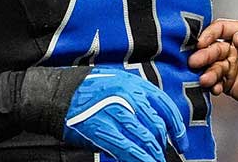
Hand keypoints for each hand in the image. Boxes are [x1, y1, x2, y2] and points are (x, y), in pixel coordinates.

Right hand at [61, 67, 189, 161]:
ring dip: (154, 155)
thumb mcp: (116, 83)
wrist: (57, 93)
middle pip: (157, 125)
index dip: (177, 127)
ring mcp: (117, 112)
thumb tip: (150, 123)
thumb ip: (135, 99)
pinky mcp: (104, 129)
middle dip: (163, 145)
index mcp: (135, 84)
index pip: (166, 106)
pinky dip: (140, 159)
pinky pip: (128, 148)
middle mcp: (130, 96)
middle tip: (164, 156)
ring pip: (146, 138)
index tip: (181, 141)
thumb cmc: (85, 89)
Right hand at [189, 19, 237, 111]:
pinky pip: (215, 81)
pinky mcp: (227, 82)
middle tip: (194, 62)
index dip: (209, 34)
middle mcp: (234, 46)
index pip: (222, 28)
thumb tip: (236, 37)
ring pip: (212, 66)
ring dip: (207, 72)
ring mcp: (229, 64)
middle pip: (213, 47)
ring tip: (205, 81)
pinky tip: (215, 90)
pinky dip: (212, 85)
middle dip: (203, 55)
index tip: (201, 43)